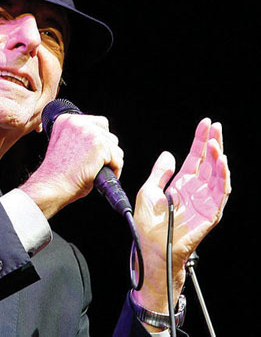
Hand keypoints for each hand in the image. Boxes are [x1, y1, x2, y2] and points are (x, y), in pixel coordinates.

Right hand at [20, 113, 123, 218]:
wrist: (52, 186)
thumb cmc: (57, 174)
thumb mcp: (64, 146)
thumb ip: (78, 138)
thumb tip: (100, 140)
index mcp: (66, 120)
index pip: (97, 123)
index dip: (99, 140)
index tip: (93, 154)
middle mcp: (77, 122)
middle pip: (108, 133)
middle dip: (106, 151)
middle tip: (96, 165)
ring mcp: (89, 132)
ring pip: (115, 146)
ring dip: (111, 161)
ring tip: (97, 171)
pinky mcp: (99, 145)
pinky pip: (118, 159)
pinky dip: (114, 170)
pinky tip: (99, 176)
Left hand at [132, 118, 230, 314]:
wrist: (149, 248)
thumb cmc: (147, 224)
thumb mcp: (148, 191)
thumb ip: (159, 173)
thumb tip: (169, 154)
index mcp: (181, 184)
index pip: (195, 158)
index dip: (200, 141)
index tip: (205, 123)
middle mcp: (195, 191)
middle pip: (208, 163)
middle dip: (213, 144)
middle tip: (214, 127)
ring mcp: (203, 202)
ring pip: (217, 176)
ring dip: (218, 159)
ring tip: (215, 143)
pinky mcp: (209, 214)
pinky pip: (220, 195)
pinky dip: (223, 180)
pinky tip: (222, 164)